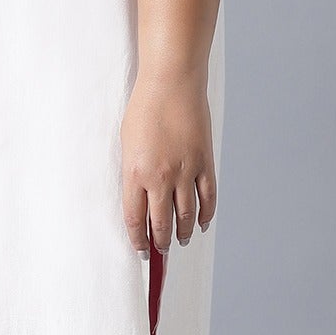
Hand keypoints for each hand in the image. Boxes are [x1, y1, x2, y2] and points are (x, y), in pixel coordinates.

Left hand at [121, 66, 215, 254]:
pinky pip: (208, 197)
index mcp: (135, 173)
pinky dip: (205, 214)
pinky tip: (201, 223)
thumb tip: (140, 200)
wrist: (172, 83)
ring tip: (180, 240)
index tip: (140, 250)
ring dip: (182, 233)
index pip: (135, 219)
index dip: (138, 240)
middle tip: (161, 251)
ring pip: (186, 215)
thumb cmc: (144, 108)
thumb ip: (133, 173)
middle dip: (160, 242)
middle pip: (161, 223)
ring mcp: (185, 170)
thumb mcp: (127, 143)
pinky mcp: (205, 162)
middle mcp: (160, 177)